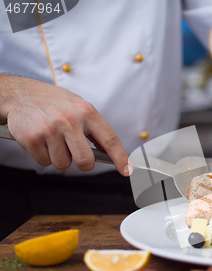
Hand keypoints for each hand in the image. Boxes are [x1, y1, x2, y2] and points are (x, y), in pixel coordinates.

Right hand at [0, 75, 130, 175]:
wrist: (20, 94)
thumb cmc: (53, 102)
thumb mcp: (79, 107)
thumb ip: (94, 128)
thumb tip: (109, 151)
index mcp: (86, 112)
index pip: (110, 139)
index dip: (120, 157)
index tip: (127, 170)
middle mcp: (70, 120)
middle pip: (86, 161)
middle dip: (83, 164)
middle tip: (75, 154)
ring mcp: (50, 130)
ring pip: (63, 164)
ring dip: (59, 157)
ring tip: (53, 140)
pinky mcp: (32, 139)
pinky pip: (44, 162)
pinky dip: (43, 155)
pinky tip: (41, 140)